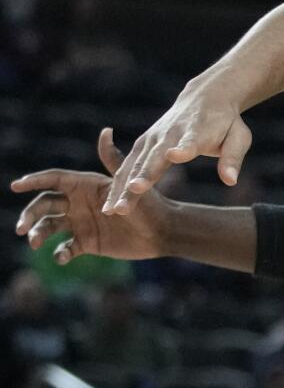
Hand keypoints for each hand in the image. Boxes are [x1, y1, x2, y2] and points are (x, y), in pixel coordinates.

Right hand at [10, 129, 171, 264]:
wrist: (164, 232)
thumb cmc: (150, 204)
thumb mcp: (127, 183)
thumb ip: (112, 159)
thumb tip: (105, 130)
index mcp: (86, 186)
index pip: (53, 180)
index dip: (33, 181)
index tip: (15, 185)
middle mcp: (79, 203)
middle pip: (44, 205)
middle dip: (29, 214)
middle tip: (21, 228)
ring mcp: (81, 223)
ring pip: (49, 227)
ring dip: (38, 234)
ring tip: (35, 244)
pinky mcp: (87, 243)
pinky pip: (65, 248)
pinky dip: (59, 253)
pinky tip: (62, 257)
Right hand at [102, 81, 250, 215]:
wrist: (205, 97)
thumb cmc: (225, 123)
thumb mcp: (239, 137)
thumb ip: (233, 158)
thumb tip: (230, 181)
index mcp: (196, 131)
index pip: (189, 142)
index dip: (183, 149)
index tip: (175, 155)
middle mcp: (170, 134)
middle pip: (156, 157)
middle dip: (144, 174)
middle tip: (134, 191)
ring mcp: (152, 138)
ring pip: (135, 164)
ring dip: (123, 186)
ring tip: (114, 209)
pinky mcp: (142, 144)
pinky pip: (126, 166)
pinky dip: (117, 185)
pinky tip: (107, 207)